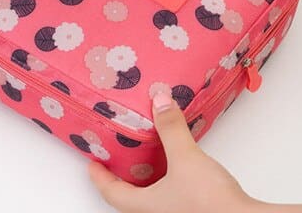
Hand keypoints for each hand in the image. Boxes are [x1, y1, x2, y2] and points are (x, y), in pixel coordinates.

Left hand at [89, 93, 253, 212]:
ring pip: (151, 197)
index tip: (92, 164)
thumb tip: (159, 100)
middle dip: (121, 178)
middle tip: (117, 157)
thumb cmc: (210, 201)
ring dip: (145, 178)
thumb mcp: (186, 158)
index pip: (113, 194)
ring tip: (145, 155)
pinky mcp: (194, 210)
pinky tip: (177, 165)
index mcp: (147, 207)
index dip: (99, 178)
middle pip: (130, 198)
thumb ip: (171, 129)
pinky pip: (170, 195)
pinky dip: (166, 179)